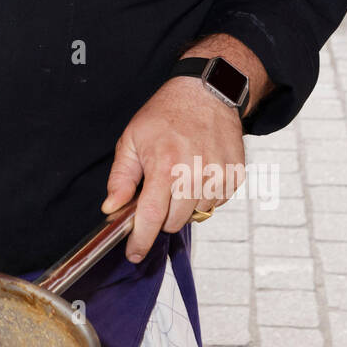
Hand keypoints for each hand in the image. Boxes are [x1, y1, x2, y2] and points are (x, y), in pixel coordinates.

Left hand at [100, 77, 244, 262]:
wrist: (206, 92)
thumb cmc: (165, 115)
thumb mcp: (132, 139)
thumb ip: (121, 178)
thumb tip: (110, 208)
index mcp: (164, 165)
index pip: (151, 216)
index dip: (140, 240)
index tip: (133, 253)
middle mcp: (194, 173)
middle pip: (174, 222)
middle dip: (161, 216)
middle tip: (157, 192)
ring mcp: (218, 175)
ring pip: (196, 214)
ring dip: (184, 204)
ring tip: (180, 175)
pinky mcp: (235, 176)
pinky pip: (215, 203)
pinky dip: (204, 195)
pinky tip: (198, 171)